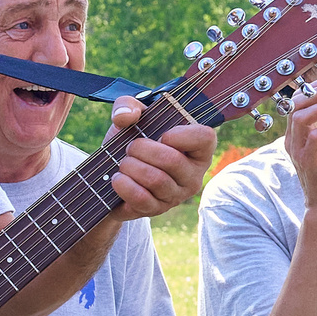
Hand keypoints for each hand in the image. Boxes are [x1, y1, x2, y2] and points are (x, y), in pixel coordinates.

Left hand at [102, 98, 214, 219]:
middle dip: (142, 149)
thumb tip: (126, 116)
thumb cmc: (131, 142)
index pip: (205, 138)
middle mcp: (193, 174)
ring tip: (123, 162)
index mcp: (196, 148)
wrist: (111, 176)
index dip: (182, 134)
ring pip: (156, 180)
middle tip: (130, 147)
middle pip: (172, 160)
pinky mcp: (157, 210)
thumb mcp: (130, 118)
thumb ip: (127, 105)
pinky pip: (142, 199)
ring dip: (131, 167)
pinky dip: (125, 186)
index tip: (162, 134)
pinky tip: (117, 179)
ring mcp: (176, 195)